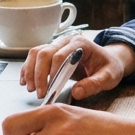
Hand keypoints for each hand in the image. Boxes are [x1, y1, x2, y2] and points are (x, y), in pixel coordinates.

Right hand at [20, 35, 134, 100]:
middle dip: (39, 74)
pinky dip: (28, 68)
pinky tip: (25, 80)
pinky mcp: (52, 52)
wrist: (109, 60)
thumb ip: (94, 84)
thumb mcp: (109, 77)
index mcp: (81, 44)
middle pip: (45, 53)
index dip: (52, 72)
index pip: (60, 55)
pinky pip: (35, 56)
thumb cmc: (109, 67)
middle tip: (39, 93)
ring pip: (36, 53)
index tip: (50, 89)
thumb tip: (77, 92)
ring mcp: (58, 45)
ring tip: (30, 89)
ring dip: (30, 71)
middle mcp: (66, 41)